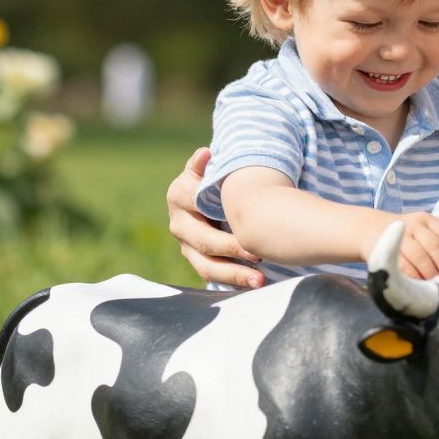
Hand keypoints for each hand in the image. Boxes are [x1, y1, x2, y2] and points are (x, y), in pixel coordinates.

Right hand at [165, 148, 265, 288]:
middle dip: (232, 249)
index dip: (218, 211)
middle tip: (259, 255)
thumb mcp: (209, 170)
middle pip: (203, 241)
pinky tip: (254, 286)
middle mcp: (178, 223)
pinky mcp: (197, 261)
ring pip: (207, 265)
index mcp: (179, 194)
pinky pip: (212, 276)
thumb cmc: (216, 181)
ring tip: (259, 281)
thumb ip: (205, 166)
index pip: (196, 204)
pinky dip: (233, 282)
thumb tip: (205, 153)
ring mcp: (186, 246)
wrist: (210, 199)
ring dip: (234, 275)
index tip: (245, 222)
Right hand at [385, 211, 438, 280]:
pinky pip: (404, 265)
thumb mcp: (422, 232)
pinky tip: (420, 285)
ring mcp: (400, 237)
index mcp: (427, 220)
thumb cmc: (405, 237)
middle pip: (435, 246)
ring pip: (420, 257)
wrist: (370, 230)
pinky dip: (414, 277)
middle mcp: (414, 225)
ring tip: (437, 285)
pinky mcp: (387, 250)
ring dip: (431, 273)